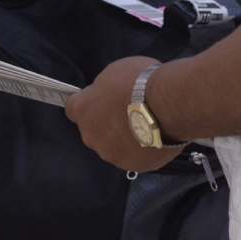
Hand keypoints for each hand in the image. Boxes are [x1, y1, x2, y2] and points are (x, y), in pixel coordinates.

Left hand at [65, 55, 184, 173]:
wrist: (168, 106)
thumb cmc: (139, 82)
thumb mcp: (114, 73)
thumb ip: (104, 89)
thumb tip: (107, 98)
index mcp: (84, 111)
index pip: (72, 108)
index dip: (87, 103)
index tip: (100, 99)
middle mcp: (92, 137)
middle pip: (93, 130)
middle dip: (105, 123)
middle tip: (127, 111)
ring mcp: (113, 155)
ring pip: (113, 147)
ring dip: (123, 138)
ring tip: (145, 126)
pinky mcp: (134, 166)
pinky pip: (134, 156)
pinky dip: (141, 149)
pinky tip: (155, 137)